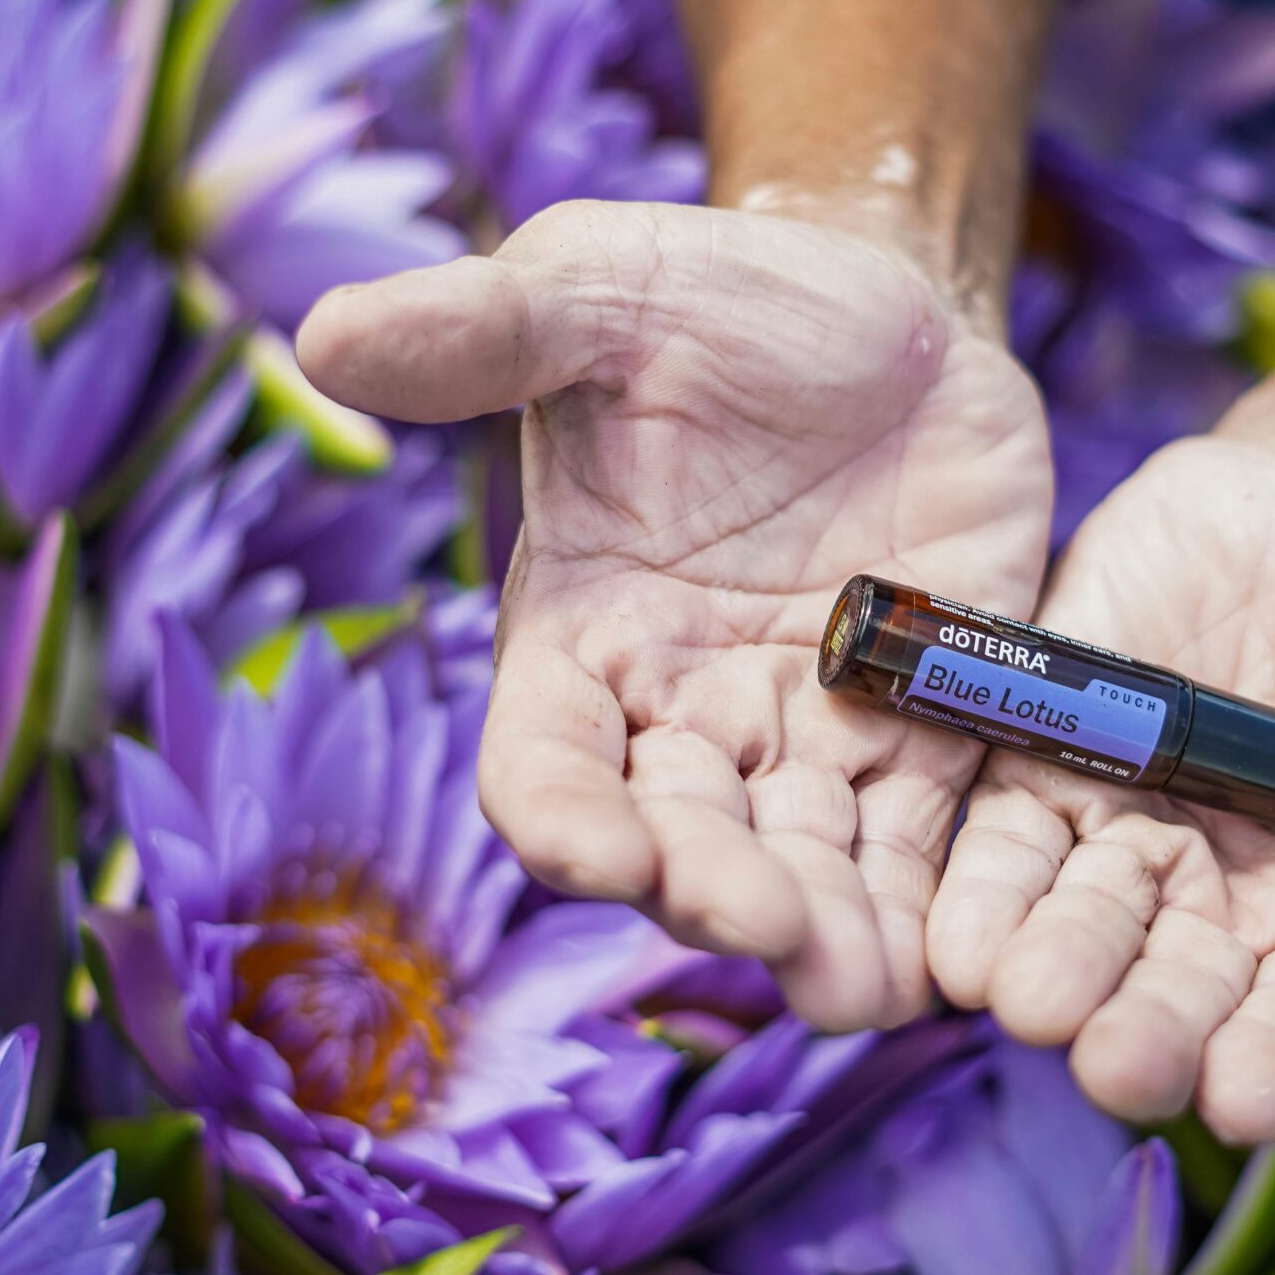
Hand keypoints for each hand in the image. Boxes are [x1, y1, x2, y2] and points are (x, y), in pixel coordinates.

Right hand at [298, 197, 1051, 1027]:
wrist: (890, 305)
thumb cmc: (715, 301)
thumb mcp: (596, 291)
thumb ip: (479, 329)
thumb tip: (324, 333)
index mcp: (582, 635)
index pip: (546, 762)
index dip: (563, 819)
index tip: (597, 854)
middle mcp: (684, 712)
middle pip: (678, 843)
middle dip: (711, 893)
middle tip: (759, 920)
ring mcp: (808, 734)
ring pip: (801, 868)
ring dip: (822, 935)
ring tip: (855, 984)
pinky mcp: (926, 731)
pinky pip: (920, 842)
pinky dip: (927, 904)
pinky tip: (949, 960)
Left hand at [927, 435, 1274, 1139]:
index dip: (1273, 1065)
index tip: (1241, 1098)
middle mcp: (1222, 909)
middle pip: (1172, 995)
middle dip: (1140, 1031)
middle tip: (1109, 1060)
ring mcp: (1126, 834)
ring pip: (1075, 924)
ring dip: (1046, 966)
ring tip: (1021, 996)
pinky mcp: (1045, 754)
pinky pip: (999, 832)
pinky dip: (978, 878)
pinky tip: (954, 921)